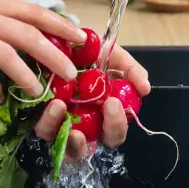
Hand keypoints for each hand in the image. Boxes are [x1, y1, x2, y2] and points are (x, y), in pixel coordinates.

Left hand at [34, 44, 149, 161]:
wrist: (53, 41)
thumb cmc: (84, 51)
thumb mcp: (110, 53)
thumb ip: (130, 69)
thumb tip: (145, 88)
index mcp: (103, 112)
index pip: (115, 131)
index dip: (117, 123)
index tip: (114, 102)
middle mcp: (85, 124)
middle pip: (98, 144)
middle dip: (104, 129)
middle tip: (107, 105)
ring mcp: (63, 125)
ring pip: (69, 146)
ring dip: (71, 136)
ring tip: (65, 109)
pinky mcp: (43, 121)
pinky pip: (46, 132)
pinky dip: (50, 122)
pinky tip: (54, 105)